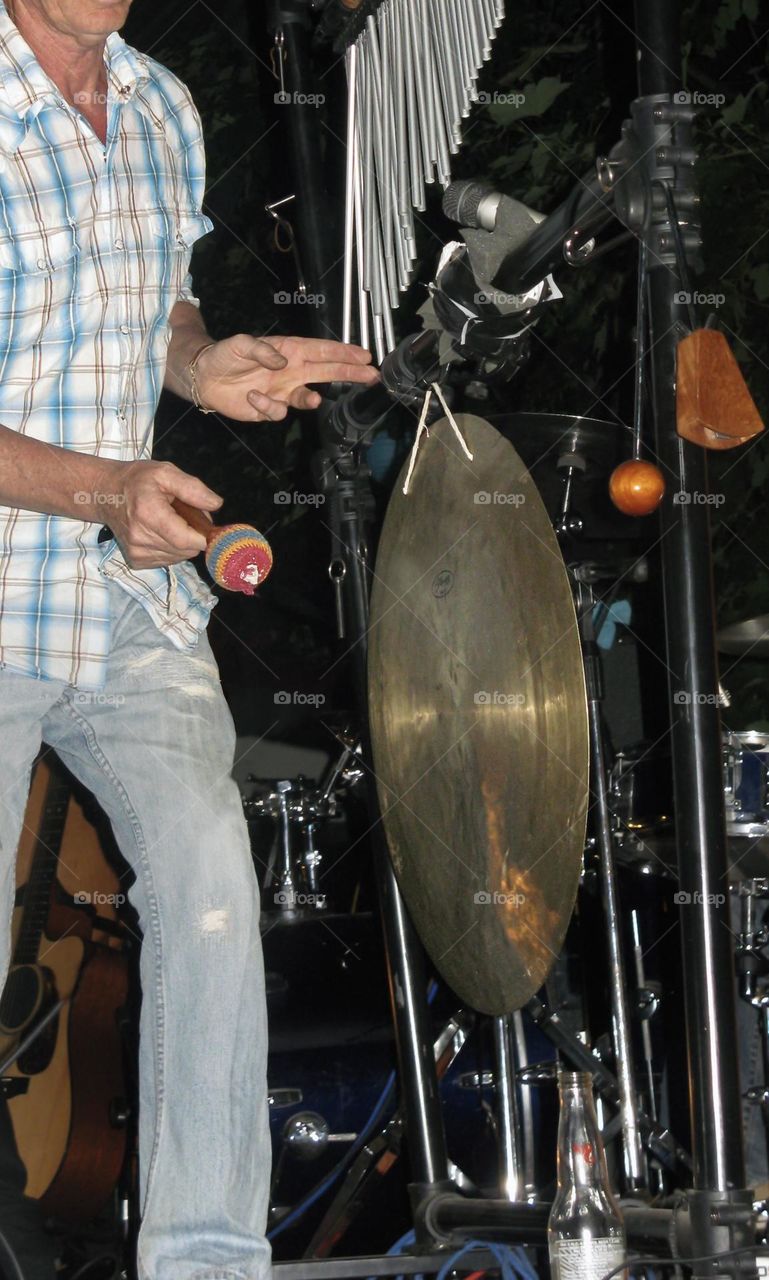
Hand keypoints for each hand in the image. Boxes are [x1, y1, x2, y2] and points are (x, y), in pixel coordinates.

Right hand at [105, 461, 221, 568]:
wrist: (106, 494)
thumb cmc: (138, 481)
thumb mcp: (166, 473)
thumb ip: (193, 488)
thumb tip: (216, 504)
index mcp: (149, 514)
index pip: (186, 540)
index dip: (202, 535)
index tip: (203, 523)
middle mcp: (140, 537)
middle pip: (185, 550)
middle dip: (193, 536)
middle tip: (183, 516)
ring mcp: (136, 552)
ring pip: (178, 557)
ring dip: (182, 543)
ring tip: (170, 522)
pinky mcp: (136, 561)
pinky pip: (167, 560)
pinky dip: (170, 549)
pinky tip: (161, 533)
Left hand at [194, 334, 378, 421]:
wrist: (203, 378)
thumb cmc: (223, 355)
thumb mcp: (239, 343)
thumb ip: (261, 350)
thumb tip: (282, 361)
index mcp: (288, 351)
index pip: (321, 351)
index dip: (343, 353)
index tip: (364, 356)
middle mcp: (291, 371)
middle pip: (326, 372)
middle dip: (350, 373)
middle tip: (372, 375)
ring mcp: (282, 391)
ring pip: (308, 398)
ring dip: (312, 400)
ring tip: (311, 399)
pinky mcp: (270, 409)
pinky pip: (279, 412)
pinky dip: (268, 406)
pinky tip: (252, 396)